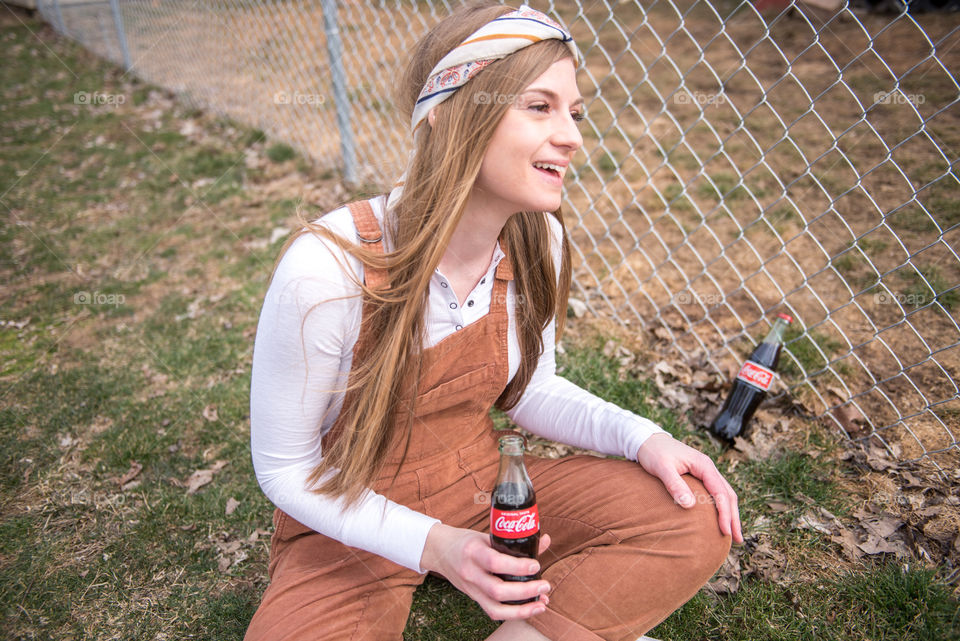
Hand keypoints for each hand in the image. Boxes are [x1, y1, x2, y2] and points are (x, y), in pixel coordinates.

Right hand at [420, 523, 551, 619]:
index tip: (536, 565)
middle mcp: (470, 573)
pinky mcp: (473, 598)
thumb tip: (545, 540)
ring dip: (522, 610)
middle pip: (497, 590)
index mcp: (473, 551)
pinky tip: (529, 609)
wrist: (439, 551)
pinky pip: (493, 612)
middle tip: (545, 585)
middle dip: (525, 591)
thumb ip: (514, 541)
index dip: (517, 567)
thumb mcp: (486, 535)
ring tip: (542, 604)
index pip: (495, 562)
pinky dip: (513, 614)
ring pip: (495, 608)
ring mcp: (471, 589)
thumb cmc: (466, 541)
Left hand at [636, 433, 742, 542]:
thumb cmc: (653, 453)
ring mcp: (705, 472)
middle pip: (728, 494)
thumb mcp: (662, 468)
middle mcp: (708, 468)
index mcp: (704, 465)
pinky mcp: (699, 476)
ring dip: (730, 513)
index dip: (725, 513)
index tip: (725, 532)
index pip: (721, 492)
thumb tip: (690, 506)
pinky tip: (719, 518)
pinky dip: (721, 507)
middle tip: (737, 539)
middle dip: (734, 517)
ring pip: (725, 494)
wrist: (647, 440)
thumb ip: (675, 485)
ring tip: (733, 534)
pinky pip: (715, 493)